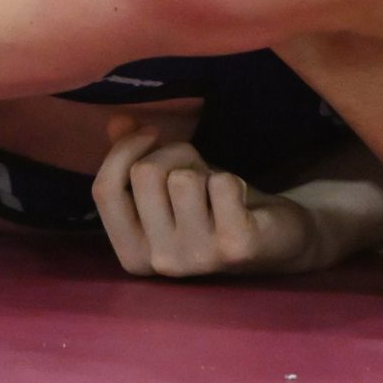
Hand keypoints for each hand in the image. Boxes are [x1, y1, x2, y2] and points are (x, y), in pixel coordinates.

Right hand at [92, 117, 319, 277]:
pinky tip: (241, 201)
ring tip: (218, 190)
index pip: (105, 190)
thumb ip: (135, 159)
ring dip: (204, 170)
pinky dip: (233, 181)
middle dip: (174, 153)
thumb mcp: (168, 187)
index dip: (125, 149)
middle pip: (145, 174)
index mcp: (132, 254)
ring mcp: (197, 258)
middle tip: (198, 168)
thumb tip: (117, 121)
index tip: (153, 133)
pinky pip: (223, 184)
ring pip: (182, 177)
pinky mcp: (235, 247)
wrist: (278, 242)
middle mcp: (159, 262)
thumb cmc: (214, 210)